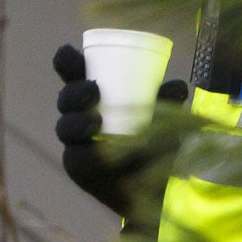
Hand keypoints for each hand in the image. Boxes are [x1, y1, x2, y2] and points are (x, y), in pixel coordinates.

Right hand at [53, 45, 187, 221]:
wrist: (157, 190)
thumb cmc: (159, 145)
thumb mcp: (166, 119)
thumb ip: (167, 103)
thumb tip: (176, 84)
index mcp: (95, 99)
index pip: (75, 76)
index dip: (67, 63)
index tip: (67, 51)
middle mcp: (80, 119)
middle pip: (65, 100)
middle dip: (72, 93)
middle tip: (92, 90)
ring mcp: (77, 145)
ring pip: (66, 128)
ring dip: (76, 122)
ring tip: (94, 123)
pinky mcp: (80, 170)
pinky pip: (78, 159)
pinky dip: (85, 153)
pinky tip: (92, 148)